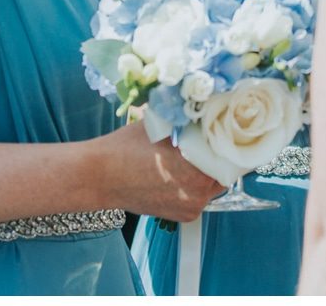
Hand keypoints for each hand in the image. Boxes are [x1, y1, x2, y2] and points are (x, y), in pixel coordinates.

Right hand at [101, 121, 222, 221]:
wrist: (98, 177)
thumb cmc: (126, 148)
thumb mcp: (162, 124)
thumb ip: (188, 121)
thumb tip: (208, 109)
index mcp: (197, 169)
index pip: (228, 152)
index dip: (226, 139)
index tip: (222, 129)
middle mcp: (198, 193)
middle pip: (223, 169)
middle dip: (217, 155)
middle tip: (208, 140)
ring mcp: (190, 207)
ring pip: (212, 184)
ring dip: (207, 170)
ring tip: (192, 155)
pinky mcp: (181, 216)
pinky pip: (198, 196)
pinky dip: (194, 185)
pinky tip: (180, 171)